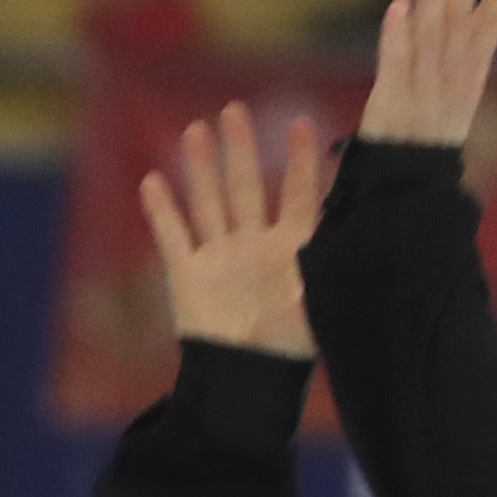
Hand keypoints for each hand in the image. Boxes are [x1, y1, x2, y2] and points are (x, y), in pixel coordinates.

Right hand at [140, 103, 326, 358]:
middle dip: (240, 149)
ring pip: (208, 203)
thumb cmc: (291, 349)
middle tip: (235, 109)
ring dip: (201, 168)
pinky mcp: (188, 278)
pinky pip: (173, 237)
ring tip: (195, 129)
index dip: (300, 160)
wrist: (247, 387)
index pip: (297, 195)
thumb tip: (345, 227)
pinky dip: (162, 211)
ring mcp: (219, 259)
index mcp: (291, 250)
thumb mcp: (317, 301)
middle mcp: (253, 246)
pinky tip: (152, 180)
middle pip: (244, 187)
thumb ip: (324, 263)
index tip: (303, 121)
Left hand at [356, 0, 496, 147]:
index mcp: (472, 71)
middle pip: (463, 18)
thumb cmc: (431, 127)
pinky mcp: (391, 100)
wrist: (410, 182)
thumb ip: (457, 41)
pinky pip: (396, 62)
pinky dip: (398, 34)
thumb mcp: (456, 85)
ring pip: (432, 33)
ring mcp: (424, 89)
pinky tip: (398, 4)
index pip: (494, 19)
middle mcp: (453, 77)